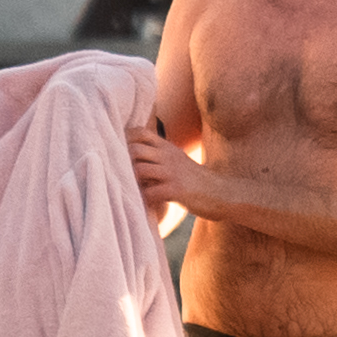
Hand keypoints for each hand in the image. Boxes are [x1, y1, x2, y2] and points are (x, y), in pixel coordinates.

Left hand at [121, 101, 197, 217]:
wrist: (223, 193)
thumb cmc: (196, 180)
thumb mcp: (177, 160)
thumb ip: (158, 156)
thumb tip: (132, 157)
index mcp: (167, 147)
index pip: (140, 132)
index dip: (124, 140)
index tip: (113, 152)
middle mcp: (168, 156)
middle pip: (135, 149)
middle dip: (121, 162)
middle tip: (116, 175)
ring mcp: (172, 173)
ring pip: (139, 170)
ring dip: (129, 181)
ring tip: (127, 190)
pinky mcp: (177, 190)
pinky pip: (151, 193)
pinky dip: (142, 199)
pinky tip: (142, 204)